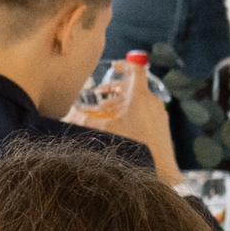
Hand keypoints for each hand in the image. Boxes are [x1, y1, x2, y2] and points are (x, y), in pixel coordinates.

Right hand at [69, 70, 181, 184]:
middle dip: (114, 88)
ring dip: (121, 101)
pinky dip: (131, 110)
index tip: (113, 67)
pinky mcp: (161, 123)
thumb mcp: (106, 131)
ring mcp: (158, 112)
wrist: (159, 166)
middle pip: (133, 86)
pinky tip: (120, 123)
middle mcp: (151, 101)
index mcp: (139, 96)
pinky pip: (145, 110)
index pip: (135, 69)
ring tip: (105, 111)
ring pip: (138, 99)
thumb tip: (68, 116)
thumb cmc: (134, 144)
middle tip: (100, 93)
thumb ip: (86, 121)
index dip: (123, 64)